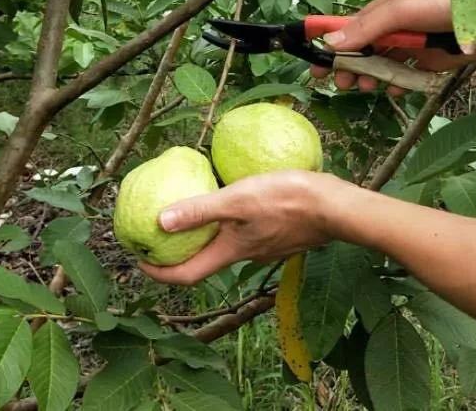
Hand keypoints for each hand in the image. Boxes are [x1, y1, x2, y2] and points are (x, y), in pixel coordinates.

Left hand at [138, 171, 344, 285]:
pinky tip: (230, 202)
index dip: (159, 273)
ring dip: (205, 238)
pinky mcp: (278, 234)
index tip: (140, 260)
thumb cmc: (289, 200)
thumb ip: (201, 210)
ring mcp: (264, 247)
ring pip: (225, 248)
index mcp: (231, 252)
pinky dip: (228, 225)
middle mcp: (245, 255)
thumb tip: (160, 221)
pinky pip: (244, 234)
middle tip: (159, 236)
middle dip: (179, 253)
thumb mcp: (239, 199)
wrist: (336, 207)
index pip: (186, 275)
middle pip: (204, 263)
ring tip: (192, 212)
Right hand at [311, 0, 475, 94]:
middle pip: (358, 50)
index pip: (346, 26)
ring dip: (366, 77)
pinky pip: (401, 76)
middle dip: (345, 65)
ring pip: (377, 66)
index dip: (327, 42)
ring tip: (363, 87)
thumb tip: (332, 42)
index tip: (311, 59)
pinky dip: (393, 84)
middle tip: (337, 82)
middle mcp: (392, 27)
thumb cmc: (448, 3)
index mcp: (382, 9)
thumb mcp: (402, 9)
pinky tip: (391, 88)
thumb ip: (368, 26)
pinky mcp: (426, 63)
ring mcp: (409, 46)